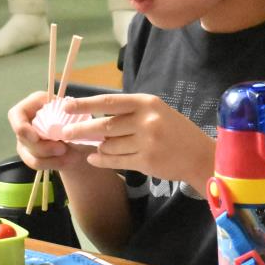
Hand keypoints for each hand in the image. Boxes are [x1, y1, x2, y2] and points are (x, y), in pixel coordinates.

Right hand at [8, 91, 93, 172]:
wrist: (84, 139)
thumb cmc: (80, 121)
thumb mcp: (78, 116)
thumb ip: (69, 119)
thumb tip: (64, 126)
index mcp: (34, 104)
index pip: (16, 114)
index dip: (21, 127)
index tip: (36, 137)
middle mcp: (26, 121)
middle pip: (23, 139)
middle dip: (43, 147)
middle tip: (63, 149)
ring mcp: (26, 139)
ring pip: (29, 154)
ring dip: (50, 158)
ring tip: (70, 156)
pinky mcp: (31, 154)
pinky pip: (36, 163)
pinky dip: (52, 164)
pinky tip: (67, 161)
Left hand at [61, 93, 215, 189]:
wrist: (200, 155)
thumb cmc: (176, 131)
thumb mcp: (157, 111)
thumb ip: (131, 112)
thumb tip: (96, 115)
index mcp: (147, 103)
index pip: (109, 102)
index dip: (85, 104)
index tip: (66, 106)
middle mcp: (146, 121)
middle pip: (105, 126)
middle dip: (81, 130)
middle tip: (64, 132)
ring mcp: (147, 142)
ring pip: (110, 145)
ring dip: (99, 147)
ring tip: (96, 147)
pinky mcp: (146, 161)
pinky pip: (116, 161)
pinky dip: (102, 160)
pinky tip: (95, 158)